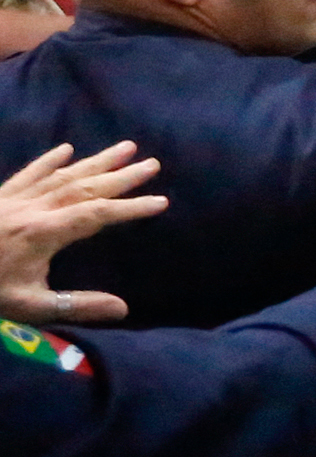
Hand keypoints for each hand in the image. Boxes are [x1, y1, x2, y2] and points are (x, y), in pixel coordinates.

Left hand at [0, 142, 167, 324]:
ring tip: (124, 147)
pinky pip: (27, 173)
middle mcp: (31, 209)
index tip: (160, 201)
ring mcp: (12, 199)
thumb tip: (123, 309)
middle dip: (120, 175)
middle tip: (152, 163)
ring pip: (61, 175)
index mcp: (43, 233)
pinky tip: (66, 149)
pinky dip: (48, 161)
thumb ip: (76, 306)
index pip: (96, 215)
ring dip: (94, 161)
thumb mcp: (28, 307)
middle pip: (84, 187)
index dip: (130, 208)